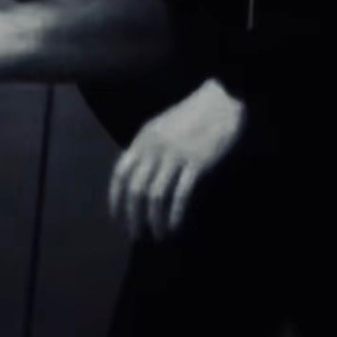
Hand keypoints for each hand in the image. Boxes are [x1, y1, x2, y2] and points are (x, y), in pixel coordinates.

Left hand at [108, 78, 246, 240]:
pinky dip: (175, 214)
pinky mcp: (196, 163)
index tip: (117, 218)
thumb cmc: (192, 115)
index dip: (116, 199)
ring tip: (158, 235)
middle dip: (133, 216)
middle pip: (136, 189)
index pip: (120, 173)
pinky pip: (180, 194)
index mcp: (143, 139)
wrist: (220, 102)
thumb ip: (148, 149)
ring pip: (156, 196)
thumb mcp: (161, 127)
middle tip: (136, 234)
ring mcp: (175, 155)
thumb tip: (137, 179)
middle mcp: (155, 148)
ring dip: (154, 220)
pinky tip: (175, 226)